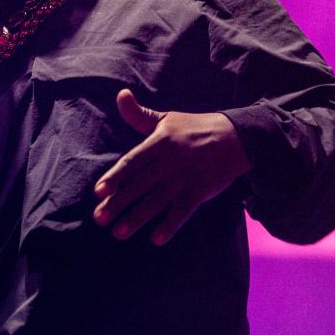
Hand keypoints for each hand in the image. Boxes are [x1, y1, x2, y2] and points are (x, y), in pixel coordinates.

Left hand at [93, 89, 252, 245]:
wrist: (236, 137)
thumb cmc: (194, 128)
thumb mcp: (167, 119)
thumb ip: (140, 115)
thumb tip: (120, 95)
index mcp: (161, 141)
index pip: (133, 161)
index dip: (115, 177)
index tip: (98, 191)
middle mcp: (171, 160)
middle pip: (140, 184)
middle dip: (119, 202)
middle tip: (99, 219)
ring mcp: (186, 176)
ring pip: (157, 200)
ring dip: (137, 218)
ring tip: (118, 233)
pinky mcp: (202, 190)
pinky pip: (183, 211)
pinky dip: (170, 225)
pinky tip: (156, 239)